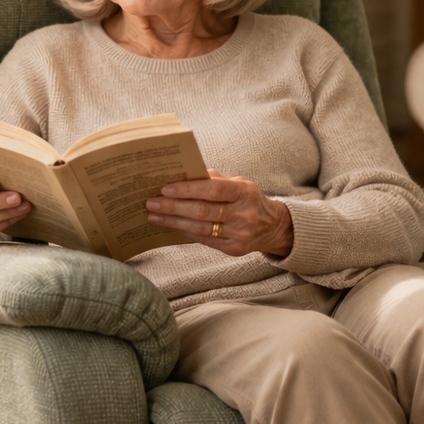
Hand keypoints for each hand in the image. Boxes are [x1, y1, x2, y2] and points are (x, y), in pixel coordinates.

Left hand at [146, 168, 293, 256]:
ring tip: (154, 216)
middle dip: (174, 207)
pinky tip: (170, 225)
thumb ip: (213, 179)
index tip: (165, 188)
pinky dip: (184, 232)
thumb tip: (181, 175)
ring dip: (174, 221)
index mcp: (244, 192)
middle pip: (203, 211)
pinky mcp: (234, 249)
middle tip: (152, 202)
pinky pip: (204, 240)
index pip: (213, 189)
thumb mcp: (237, 183)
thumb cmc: (246, 199)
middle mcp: (244, 214)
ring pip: (200, 228)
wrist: (271, 226)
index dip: (188, 189)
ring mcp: (240, 234)